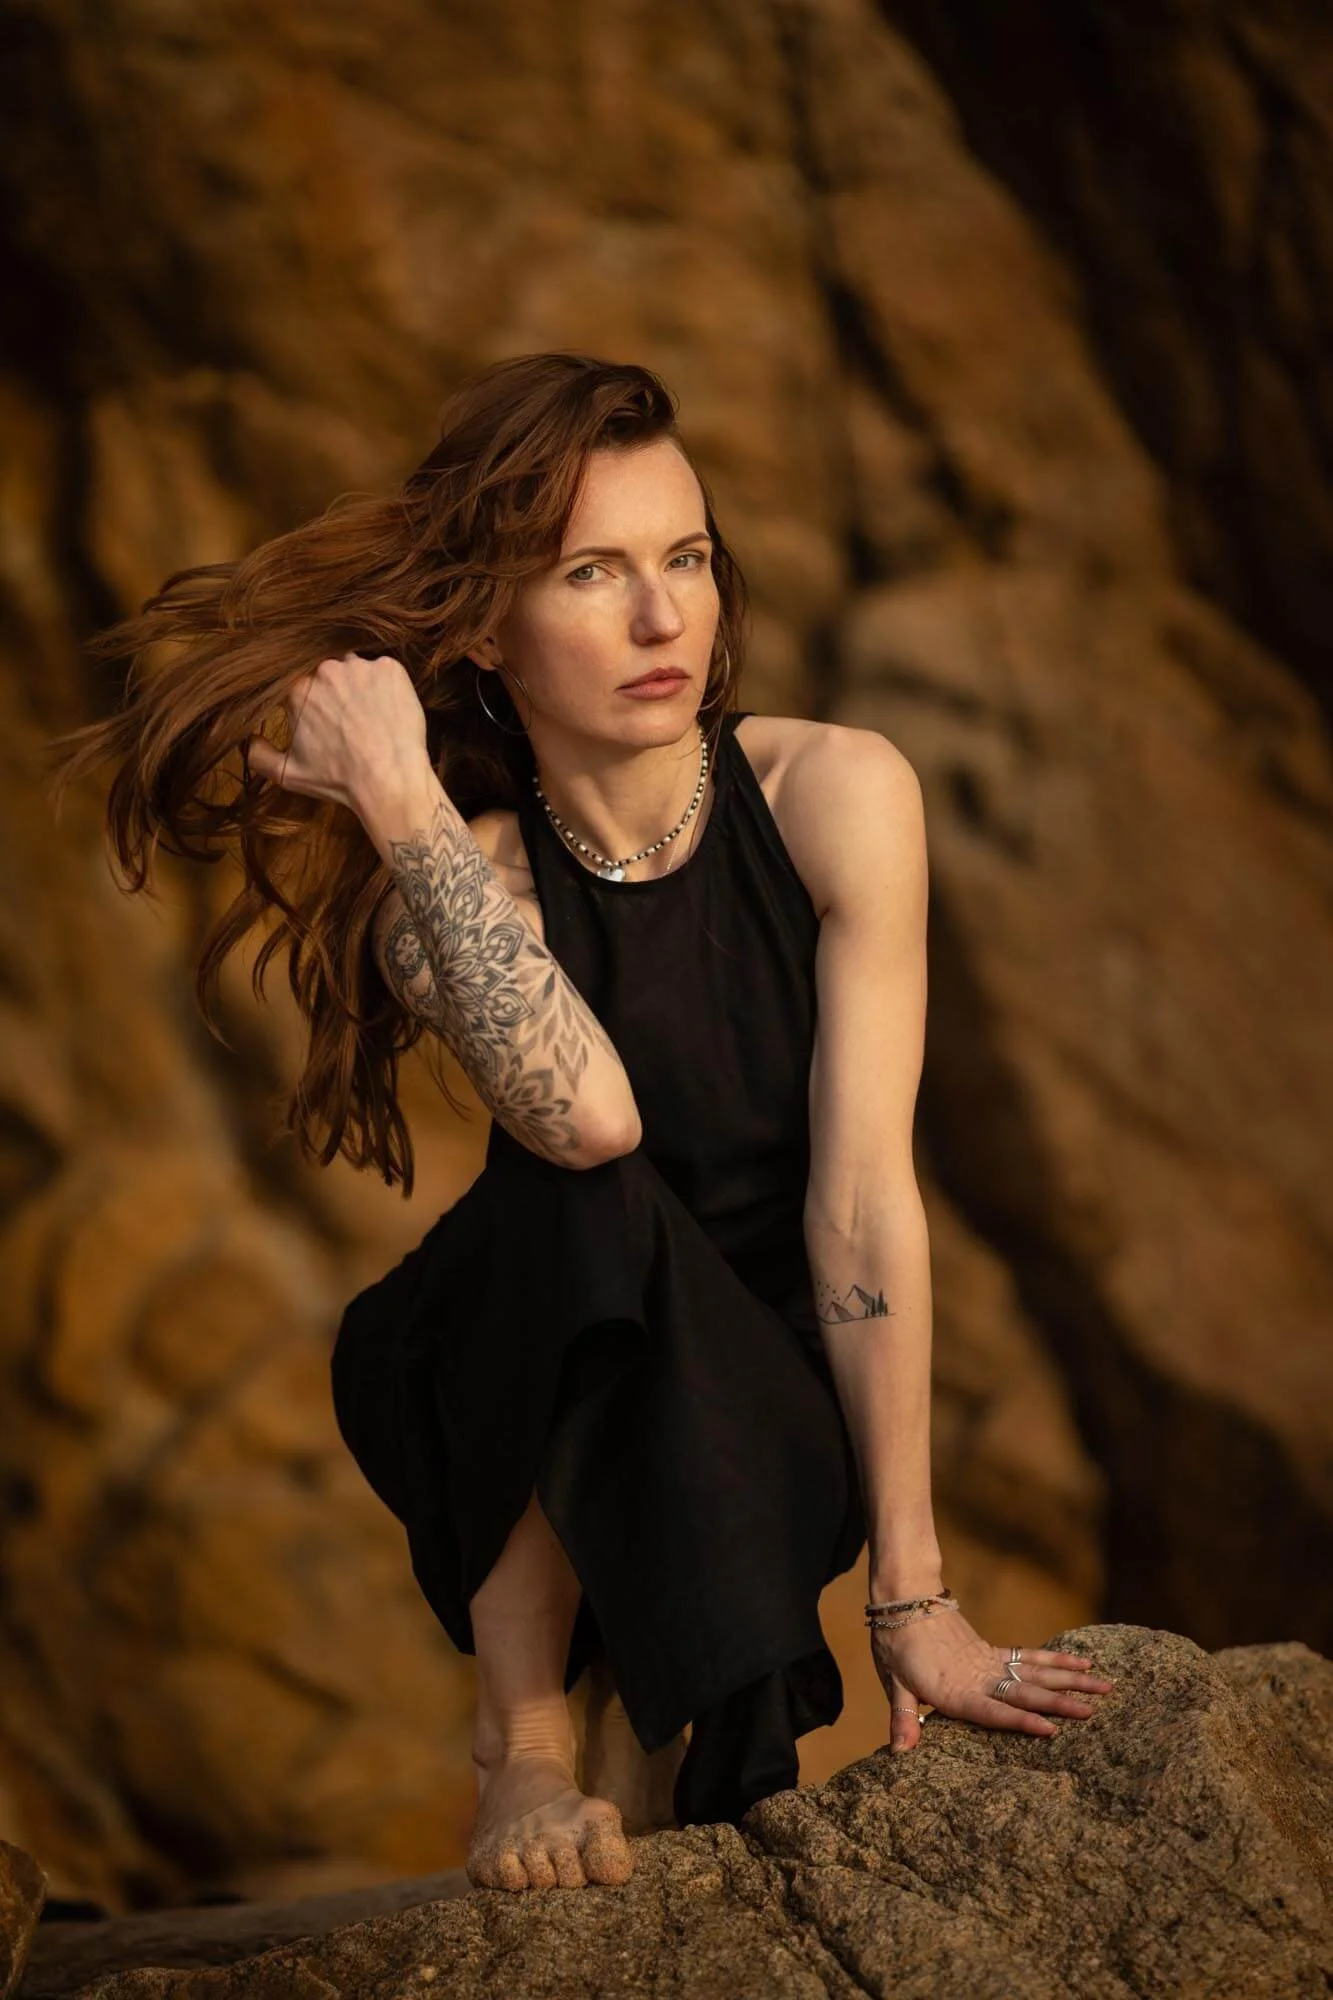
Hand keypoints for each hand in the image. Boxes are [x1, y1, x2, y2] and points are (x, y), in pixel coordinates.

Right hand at [243, 652, 429, 812]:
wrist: (389, 780)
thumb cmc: (338, 779)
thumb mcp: (288, 774)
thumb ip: (259, 755)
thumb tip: (249, 738)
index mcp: (297, 688)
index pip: (295, 680)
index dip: (308, 697)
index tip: (318, 713)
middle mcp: (326, 669)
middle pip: (325, 670)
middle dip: (332, 690)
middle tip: (345, 719)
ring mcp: (360, 666)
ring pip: (354, 667)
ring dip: (357, 685)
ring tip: (368, 714)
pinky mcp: (390, 668)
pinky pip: (383, 670)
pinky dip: (385, 686)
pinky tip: (387, 710)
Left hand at [870, 1606, 1115, 1751]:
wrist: (904, 1598)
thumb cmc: (894, 1644)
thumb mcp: (894, 1682)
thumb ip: (903, 1718)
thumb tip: (899, 1754)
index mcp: (955, 1690)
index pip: (992, 1710)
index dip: (1020, 1721)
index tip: (1050, 1730)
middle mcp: (979, 1676)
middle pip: (1025, 1691)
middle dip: (1060, 1702)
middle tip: (1094, 1712)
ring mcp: (990, 1661)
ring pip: (1037, 1671)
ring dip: (1071, 1679)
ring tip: (1105, 1685)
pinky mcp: (992, 1650)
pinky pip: (1030, 1656)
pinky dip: (1056, 1659)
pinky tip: (1082, 1662)